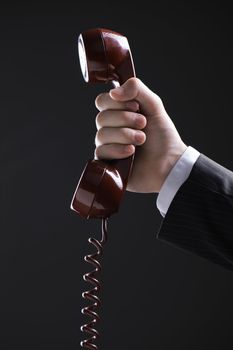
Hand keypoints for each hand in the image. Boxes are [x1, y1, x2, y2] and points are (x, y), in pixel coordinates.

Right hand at [94, 77, 186, 192]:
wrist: (170, 163)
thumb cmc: (163, 136)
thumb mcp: (154, 105)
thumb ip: (136, 89)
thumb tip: (113, 92)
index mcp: (119, 113)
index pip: (102, 101)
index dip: (116, 102)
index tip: (135, 106)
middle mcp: (111, 129)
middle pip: (101, 118)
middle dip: (124, 120)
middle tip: (143, 124)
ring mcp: (109, 146)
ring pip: (102, 135)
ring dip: (125, 135)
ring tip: (142, 140)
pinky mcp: (108, 163)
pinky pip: (101, 152)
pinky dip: (118, 149)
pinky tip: (131, 152)